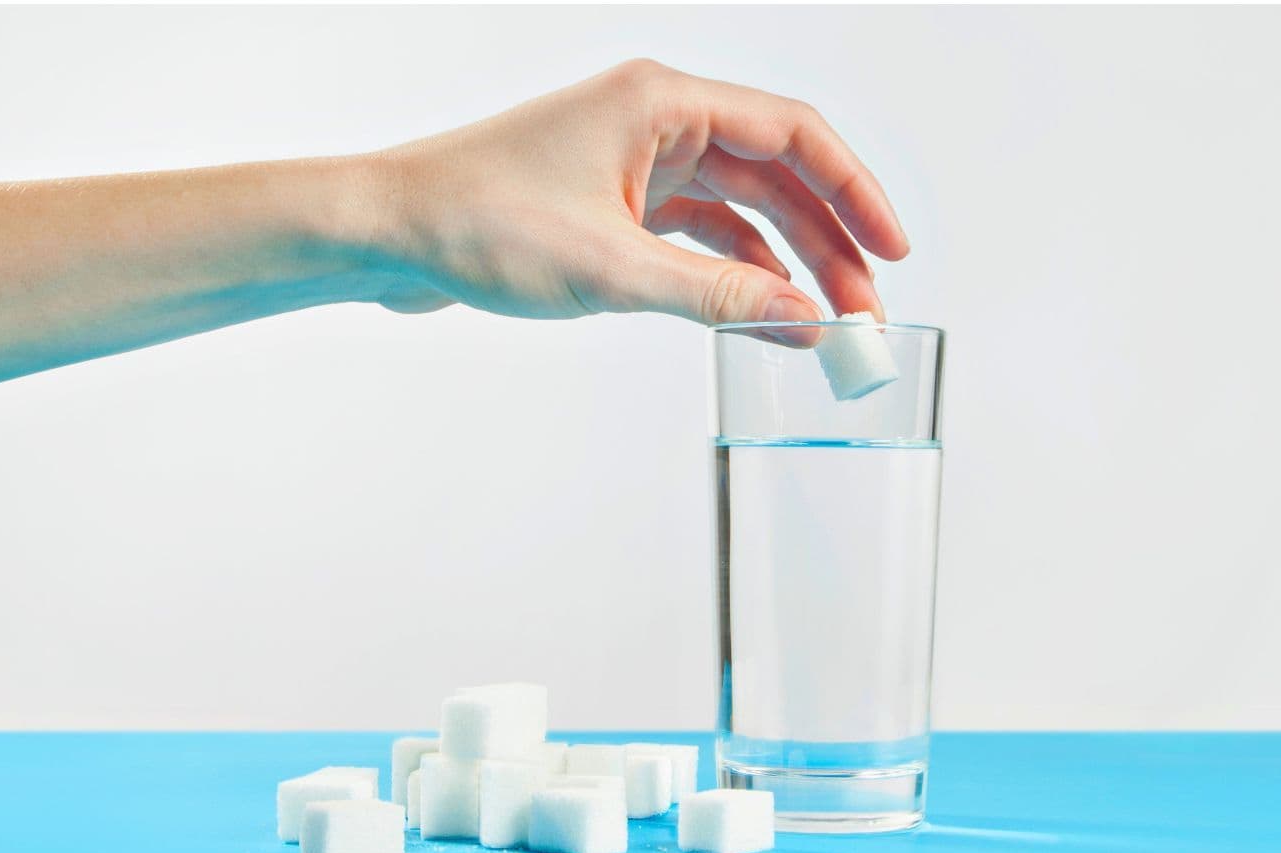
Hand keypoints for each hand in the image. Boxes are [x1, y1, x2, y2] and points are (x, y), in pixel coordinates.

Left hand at [355, 59, 909, 325]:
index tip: (894, 247)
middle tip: (864, 311)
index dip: (855, 191)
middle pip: (776, 175)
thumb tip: (806, 322)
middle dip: (828, 243)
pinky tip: (759, 310)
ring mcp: (635, 161)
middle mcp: (656, 121)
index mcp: (661, 101)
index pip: (794, 133)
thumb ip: (717, 297)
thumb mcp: (612, 270)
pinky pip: (698, 232)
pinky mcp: (614, 202)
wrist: (387, 232)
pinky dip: (732, 270)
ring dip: (785, 262)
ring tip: (824, 323)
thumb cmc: (478, 222)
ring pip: (740, 208)